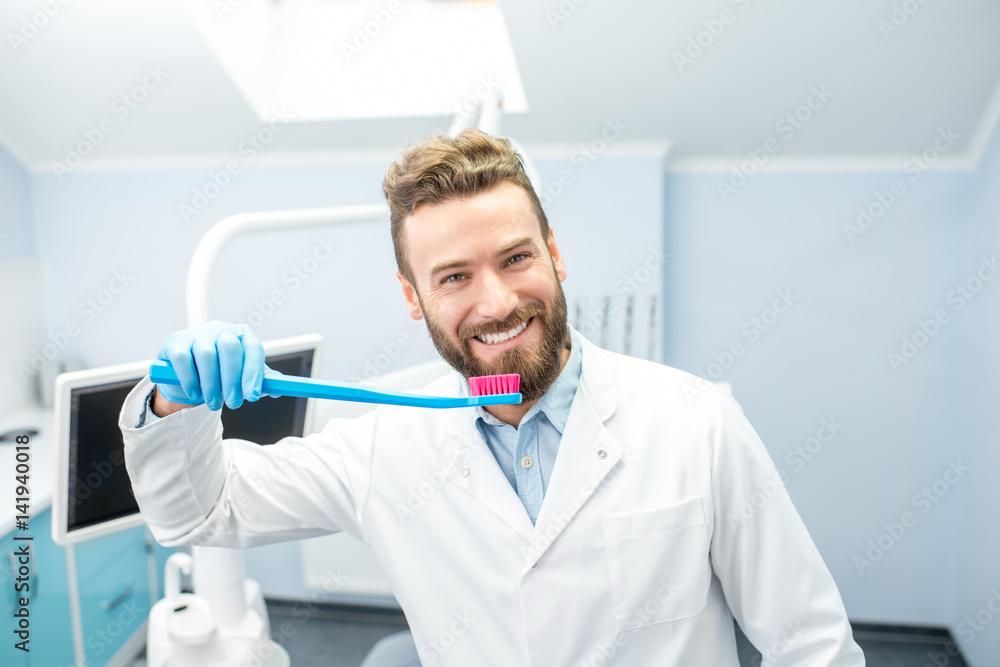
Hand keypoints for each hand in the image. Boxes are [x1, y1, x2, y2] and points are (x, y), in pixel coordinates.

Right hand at [154, 321, 277, 410]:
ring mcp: (196, 333)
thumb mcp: (242, 374)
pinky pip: (183, 360)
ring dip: (211, 385)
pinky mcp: (175, 343)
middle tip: (234, 404)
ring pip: (207, 356)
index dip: (254, 372)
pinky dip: (190, 380)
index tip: (253, 395)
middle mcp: (220, 329)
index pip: (253, 348)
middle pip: (230, 348)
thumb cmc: (221, 371)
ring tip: (214, 404)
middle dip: (233, 380)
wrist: (187, 371)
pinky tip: (196, 395)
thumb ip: (260, 380)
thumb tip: (278, 390)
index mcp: (241, 334)